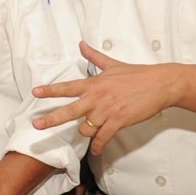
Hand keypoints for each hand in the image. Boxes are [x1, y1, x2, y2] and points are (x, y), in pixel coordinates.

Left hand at [31, 41, 177, 154]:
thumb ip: (94, 56)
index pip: (67, 87)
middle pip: (68, 111)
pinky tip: (97, 150)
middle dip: (50, 119)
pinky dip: (98, 146)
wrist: (160, 84)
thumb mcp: (112, 64)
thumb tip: (81, 44)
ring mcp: (107, 111)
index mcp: (94, 84)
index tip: (35, 92)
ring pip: (85, 128)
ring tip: (90, 132)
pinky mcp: (118, 121)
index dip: (50, 90)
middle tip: (36, 125)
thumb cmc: (137, 74)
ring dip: (85, 132)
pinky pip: (103, 138)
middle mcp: (97, 98)